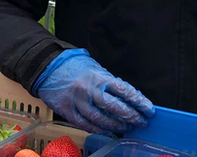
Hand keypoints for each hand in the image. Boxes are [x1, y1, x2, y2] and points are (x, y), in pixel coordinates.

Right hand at [34, 49, 153, 133]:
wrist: (47, 67)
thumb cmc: (74, 66)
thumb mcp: (95, 68)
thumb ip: (109, 82)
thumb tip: (127, 96)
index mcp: (99, 76)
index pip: (124, 90)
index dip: (139, 102)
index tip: (149, 109)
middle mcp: (89, 89)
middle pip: (115, 107)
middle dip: (131, 116)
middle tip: (141, 121)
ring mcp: (78, 101)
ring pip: (100, 119)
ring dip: (116, 125)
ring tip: (127, 127)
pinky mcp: (67, 111)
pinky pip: (85, 124)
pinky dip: (98, 129)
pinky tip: (107, 130)